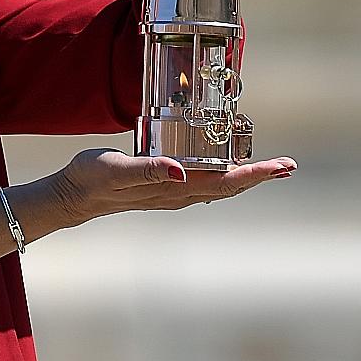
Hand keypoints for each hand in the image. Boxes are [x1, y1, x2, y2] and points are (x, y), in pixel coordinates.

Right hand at [49, 148, 295, 225]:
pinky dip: (223, 175)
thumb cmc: (92, 178)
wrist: (73, 195)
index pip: (225, 182)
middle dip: (259, 176)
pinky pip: (203, 184)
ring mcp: (172, 193)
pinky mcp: (163, 187)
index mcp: (174, 189)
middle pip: (229, 187)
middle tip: (287, 165)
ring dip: (245, 178)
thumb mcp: (117, 169)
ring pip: (219, 187)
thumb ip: (148, 169)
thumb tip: (183, 172)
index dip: (255, 174)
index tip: (281, 166)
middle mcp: (179, 194)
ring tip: (267, 168)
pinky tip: (223, 166)